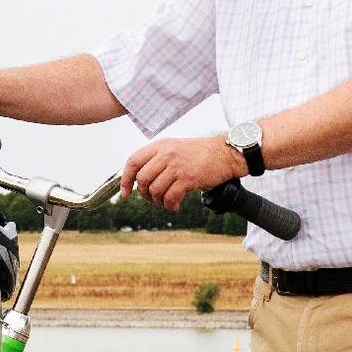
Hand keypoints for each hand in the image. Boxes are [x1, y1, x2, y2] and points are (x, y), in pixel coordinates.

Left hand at [121, 137, 248, 209]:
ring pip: (155, 190)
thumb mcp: (175, 148)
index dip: (126, 179)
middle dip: (144, 194)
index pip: (133, 161)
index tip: (126, 193)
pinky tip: (175, 205)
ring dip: (158, 201)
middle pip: (142, 179)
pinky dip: (170, 205)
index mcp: (160, 146)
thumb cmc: (201, 153)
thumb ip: (158, 159)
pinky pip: (170, 197)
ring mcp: (177, 166)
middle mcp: (166, 154)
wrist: (225, 153)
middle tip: (153, 199)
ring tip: (166, 202)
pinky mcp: (188, 178)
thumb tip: (141, 179)